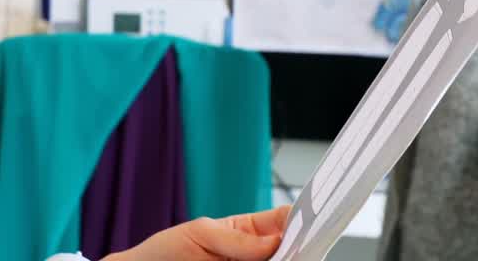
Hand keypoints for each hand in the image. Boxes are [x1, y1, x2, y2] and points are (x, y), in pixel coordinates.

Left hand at [101, 205, 290, 260]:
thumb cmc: (165, 252)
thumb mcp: (199, 233)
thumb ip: (236, 237)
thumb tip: (272, 241)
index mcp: (247, 231)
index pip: (283, 221)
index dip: (300, 219)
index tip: (311, 222)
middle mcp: (254, 256)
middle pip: (290, 251)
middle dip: (300, 248)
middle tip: (303, 249)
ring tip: (290, 259)